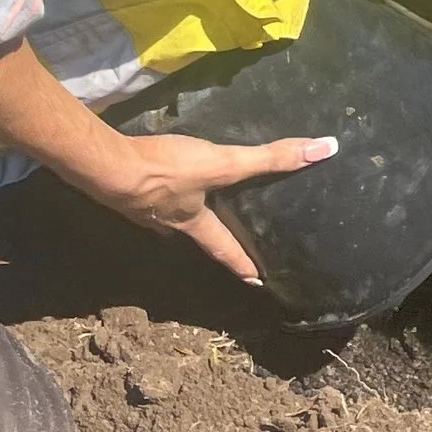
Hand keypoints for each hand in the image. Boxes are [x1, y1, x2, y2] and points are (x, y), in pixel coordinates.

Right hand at [92, 128, 338, 285]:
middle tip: (222, 233)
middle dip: (209, 235)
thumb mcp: (222, 164)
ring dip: (181, 212)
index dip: (242, 263)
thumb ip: (268, 159)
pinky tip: (157, 177)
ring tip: (189, 201)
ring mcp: (144, 209)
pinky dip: (158, 191)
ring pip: (171, 216)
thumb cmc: (167, 172)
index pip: (225, 249)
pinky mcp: (127, 191)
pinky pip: (150, 196)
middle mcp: (169, 223)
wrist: (109, 165)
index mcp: (193, 223)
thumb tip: (322, 150)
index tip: (256, 281)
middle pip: (195, 233)